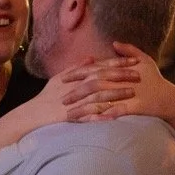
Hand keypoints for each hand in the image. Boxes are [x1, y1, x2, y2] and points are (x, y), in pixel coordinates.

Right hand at [24, 54, 138, 124]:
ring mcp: (76, 101)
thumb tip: (91, 58)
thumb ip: (77, 67)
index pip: (101, 66)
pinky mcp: (73, 116)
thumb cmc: (48, 95)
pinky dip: (103, 116)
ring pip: (99, 95)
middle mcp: (78, 86)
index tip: (134, 61)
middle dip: (121, 76)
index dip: (118, 63)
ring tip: (132, 93)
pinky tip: (116, 116)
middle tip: (139, 75)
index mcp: (77, 76)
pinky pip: (90, 116)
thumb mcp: (60, 77)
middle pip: (103, 78)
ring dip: (116, 94)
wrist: (35, 112)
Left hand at [63, 43, 174, 122]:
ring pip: (100, 100)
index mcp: (119, 70)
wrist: (170, 99)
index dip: (77, 74)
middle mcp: (121, 80)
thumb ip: (129, 51)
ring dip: (83, 108)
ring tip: (70, 115)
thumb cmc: (156, 80)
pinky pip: (116, 112)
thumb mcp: (145, 60)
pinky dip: (104, 116)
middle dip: (75, 92)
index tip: (62, 78)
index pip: (94, 70)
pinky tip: (91, 122)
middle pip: (93, 85)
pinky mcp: (135, 107)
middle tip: (61, 99)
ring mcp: (128, 93)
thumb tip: (115, 42)